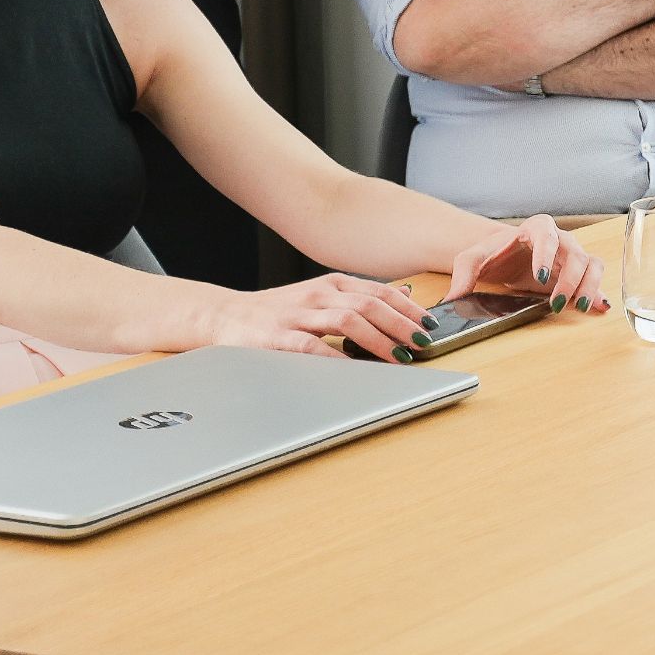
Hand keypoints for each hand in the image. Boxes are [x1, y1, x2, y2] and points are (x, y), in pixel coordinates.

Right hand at [222, 273, 433, 361]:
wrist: (224, 315)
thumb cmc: (277, 311)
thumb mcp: (318, 298)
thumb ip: (355, 300)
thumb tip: (404, 300)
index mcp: (330, 284)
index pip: (378, 292)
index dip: (407, 307)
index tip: (429, 323)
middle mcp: (317, 295)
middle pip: (368, 304)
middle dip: (400, 324)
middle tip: (422, 342)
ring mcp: (297, 314)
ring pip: (346, 320)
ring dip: (377, 339)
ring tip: (399, 357)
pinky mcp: (277, 336)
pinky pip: (312, 346)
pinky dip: (336, 357)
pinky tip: (354, 369)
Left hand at [442, 214, 607, 313]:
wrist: (504, 258)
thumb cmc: (493, 254)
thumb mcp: (472, 259)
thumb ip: (463, 274)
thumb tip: (452, 298)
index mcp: (536, 229)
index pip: (547, 237)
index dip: (546, 256)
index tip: (540, 277)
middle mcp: (560, 240)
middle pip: (576, 254)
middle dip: (570, 280)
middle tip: (556, 303)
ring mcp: (573, 256)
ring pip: (593, 265)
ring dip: (590, 286)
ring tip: (580, 307)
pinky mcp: (579, 274)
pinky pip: (597, 279)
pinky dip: (600, 293)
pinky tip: (600, 307)